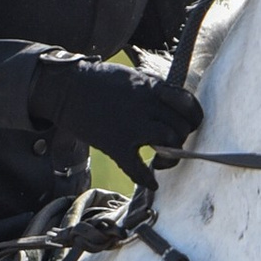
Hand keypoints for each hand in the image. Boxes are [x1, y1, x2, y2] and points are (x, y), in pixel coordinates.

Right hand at [29, 58, 203, 179]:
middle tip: (170, 145)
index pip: (188, 105)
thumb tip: (173, 104)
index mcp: (152, 88)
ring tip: (161, 161)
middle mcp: (147, 106)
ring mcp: (132, 126)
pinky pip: (138, 168)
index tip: (187, 125)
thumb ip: (154, 90)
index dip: (193, 118)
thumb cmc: (98, 81)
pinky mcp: (116, 144)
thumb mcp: (132, 77)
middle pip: (181, 127)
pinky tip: (152, 183)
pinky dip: (147, 179)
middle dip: (180, 138)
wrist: (67, 89)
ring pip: (170, 143)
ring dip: (170, 157)